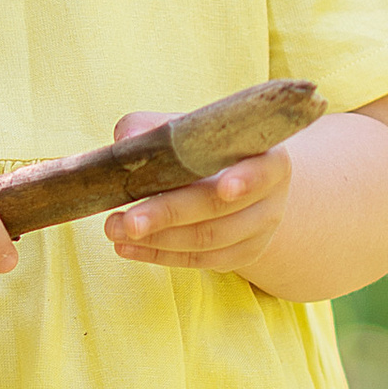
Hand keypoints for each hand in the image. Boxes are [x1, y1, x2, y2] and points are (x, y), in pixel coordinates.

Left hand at [100, 107, 294, 274]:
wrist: (241, 183)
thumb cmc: (208, 148)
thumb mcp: (189, 130)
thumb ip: (155, 128)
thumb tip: (127, 140)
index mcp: (267, 155)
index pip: (263, 169)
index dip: (246, 180)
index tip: (224, 189)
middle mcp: (271, 195)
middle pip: (219, 208)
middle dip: (170, 214)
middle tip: (128, 219)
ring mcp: (259, 229)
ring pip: (207, 240)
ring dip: (157, 239)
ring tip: (116, 230)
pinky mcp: (241, 255)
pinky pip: (199, 260)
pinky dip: (159, 255)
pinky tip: (128, 247)